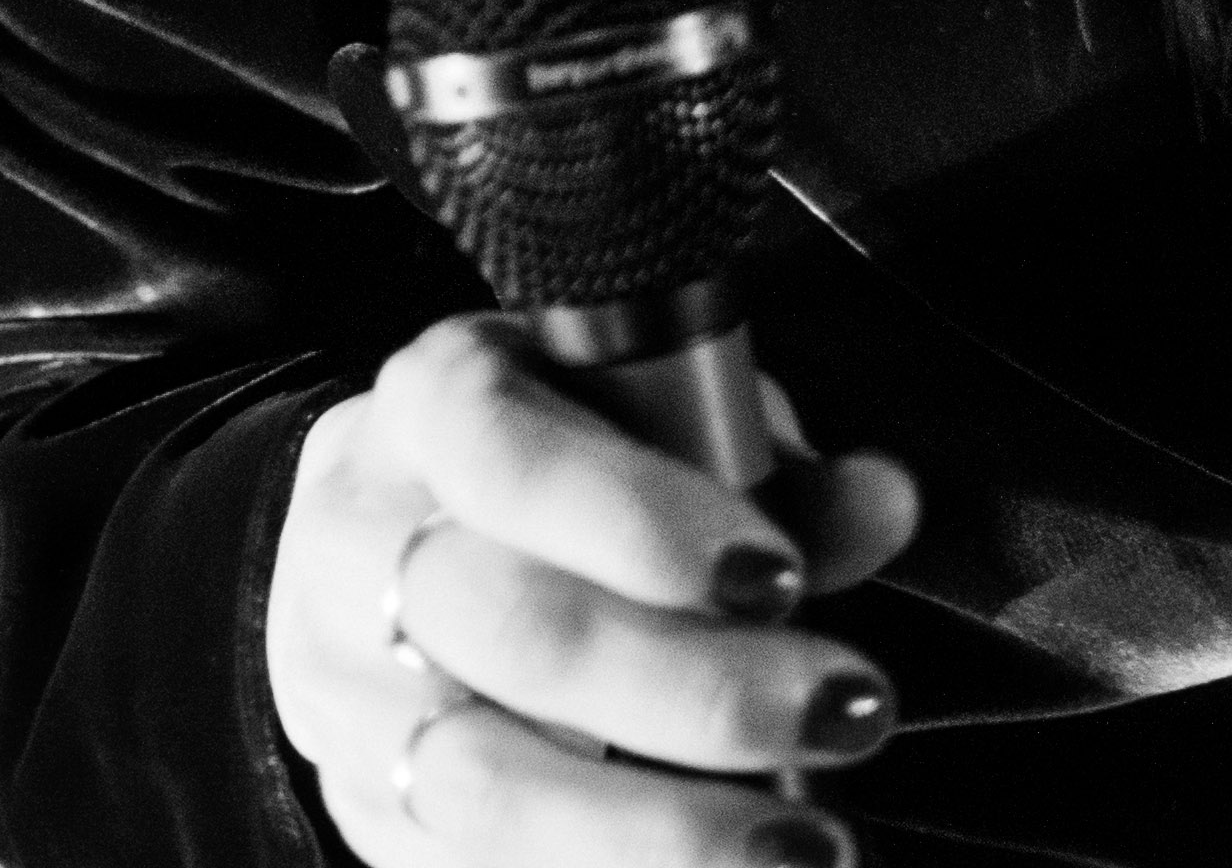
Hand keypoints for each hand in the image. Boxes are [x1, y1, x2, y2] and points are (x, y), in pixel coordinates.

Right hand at [272, 313, 921, 863]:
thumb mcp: (658, 424)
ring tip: (810, 846)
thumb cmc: (563, 470)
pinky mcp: (373, 814)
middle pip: (517, 630)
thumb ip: (766, 467)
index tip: (779, 575)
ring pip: (487, 783)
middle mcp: (362, 546)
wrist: (394, 543)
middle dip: (698, 690)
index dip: (641, 519)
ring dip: (665, 831)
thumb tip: (881, 503)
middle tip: (849, 711)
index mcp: (431, 407)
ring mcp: (350, 696)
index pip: (507, 452)